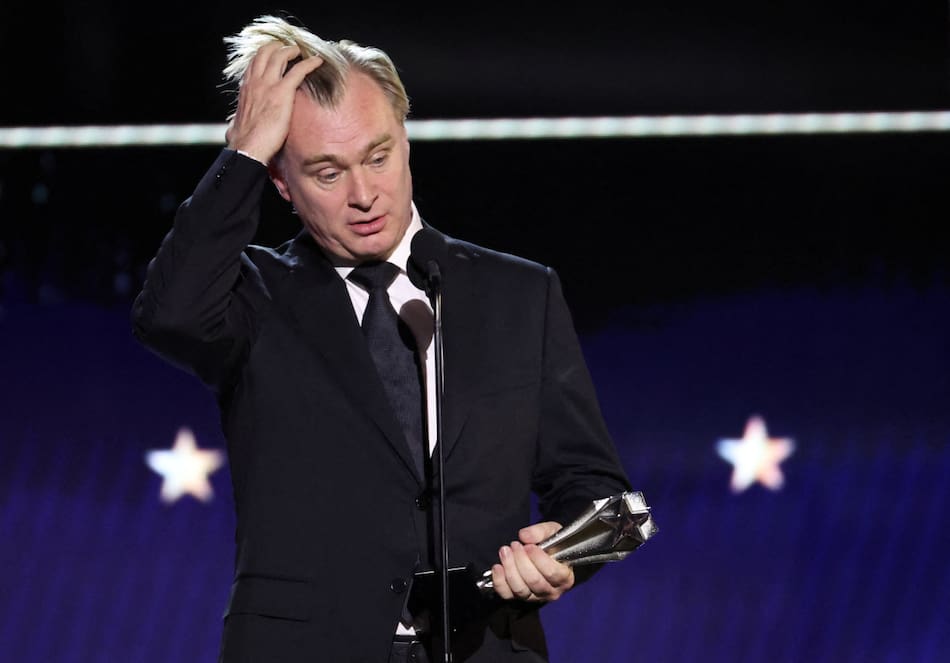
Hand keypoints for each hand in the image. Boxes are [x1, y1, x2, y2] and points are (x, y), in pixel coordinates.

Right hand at [225, 41, 323, 163]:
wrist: (248, 147)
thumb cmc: (242, 141)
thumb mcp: (234, 125)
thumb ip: (235, 121)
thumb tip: (232, 127)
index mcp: (246, 88)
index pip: (254, 63)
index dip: (265, 56)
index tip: (273, 56)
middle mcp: (255, 82)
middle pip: (265, 52)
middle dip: (277, 46)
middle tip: (289, 49)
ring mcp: (269, 85)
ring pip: (280, 56)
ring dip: (292, 50)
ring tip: (301, 51)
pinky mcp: (283, 92)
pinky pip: (298, 71)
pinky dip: (309, 63)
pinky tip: (318, 61)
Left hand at [490, 521, 574, 602]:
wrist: (545, 555)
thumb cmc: (552, 545)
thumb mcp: (553, 531)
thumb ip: (541, 531)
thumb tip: (524, 536)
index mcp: (565, 578)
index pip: (552, 572)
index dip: (538, 559)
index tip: (528, 546)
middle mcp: (552, 591)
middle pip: (534, 580)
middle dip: (521, 560)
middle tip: (515, 545)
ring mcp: (535, 597)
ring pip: (520, 589)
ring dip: (509, 568)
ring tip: (505, 551)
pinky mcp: (519, 598)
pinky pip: (507, 594)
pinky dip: (499, 581)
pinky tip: (497, 567)